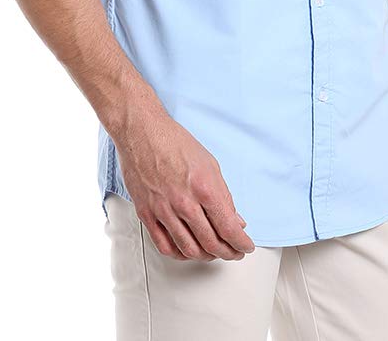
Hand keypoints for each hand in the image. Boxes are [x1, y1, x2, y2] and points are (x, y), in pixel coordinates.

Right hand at [115, 111, 255, 261]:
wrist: (142, 132)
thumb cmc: (175, 142)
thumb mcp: (209, 163)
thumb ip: (223, 194)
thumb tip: (234, 219)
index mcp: (204, 188)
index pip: (228, 228)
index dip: (241, 243)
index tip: (245, 246)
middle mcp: (184, 202)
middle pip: (211, 243)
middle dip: (227, 252)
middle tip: (233, 252)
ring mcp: (164, 210)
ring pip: (189, 249)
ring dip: (206, 256)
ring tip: (213, 253)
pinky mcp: (147, 214)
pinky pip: (164, 245)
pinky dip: (179, 254)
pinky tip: (187, 251)